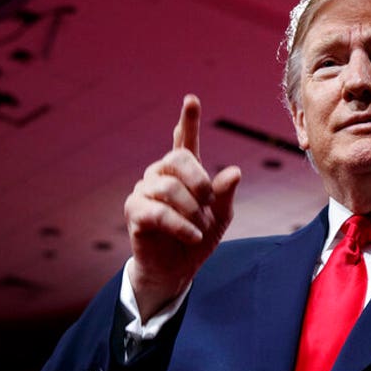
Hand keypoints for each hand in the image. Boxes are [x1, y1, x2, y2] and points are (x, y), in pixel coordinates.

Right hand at [123, 94, 240, 319]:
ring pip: (169, 188)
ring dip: (192, 211)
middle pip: (177, 159)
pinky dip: (181, 226)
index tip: (191, 99)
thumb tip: (235, 171)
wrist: (177, 270)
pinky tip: (191, 236)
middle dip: (199, 181)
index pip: (184, 142)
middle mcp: (160, 176)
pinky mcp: (135, 212)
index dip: (188, 121)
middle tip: (208, 202)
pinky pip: (160, 212)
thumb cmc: (197, 238)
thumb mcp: (220, 216)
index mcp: (183, 173)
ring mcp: (144, 192)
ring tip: (198, 229)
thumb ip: (225, 194)